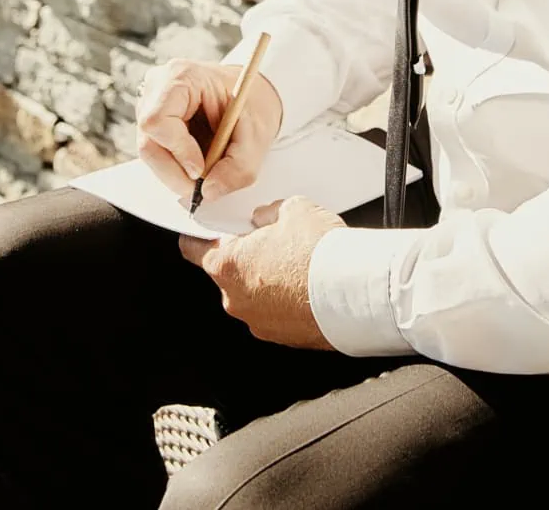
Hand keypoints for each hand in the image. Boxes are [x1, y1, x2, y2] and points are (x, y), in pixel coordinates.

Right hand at [136, 58, 283, 200]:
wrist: (249, 95)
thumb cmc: (252, 104)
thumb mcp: (256, 136)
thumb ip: (238, 167)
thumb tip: (209, 192)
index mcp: (181, 76)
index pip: (158, 120)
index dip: (177, 150)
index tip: (200, 170)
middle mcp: (158, 88)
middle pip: (148, 142)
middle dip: (174, 172)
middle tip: (201, 188)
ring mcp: (150, 106)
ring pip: (149, 153)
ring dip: (175, 172)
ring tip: (204, 174)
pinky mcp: (153, 124)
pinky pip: (155, 154)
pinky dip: (175, 168)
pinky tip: (196, 164)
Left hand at [181, 197, 342, 348]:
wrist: (355, 292)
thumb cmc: (320, 252)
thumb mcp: (293, 209)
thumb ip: (268, 214)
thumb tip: (265, 219)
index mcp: (227, 266)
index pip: (193, 250)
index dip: (203, 236)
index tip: (211, 232)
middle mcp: (236, 300)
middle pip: (229, 274)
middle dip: (248, 259)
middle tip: (275, 243)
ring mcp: (259, 323)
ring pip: (256, 296)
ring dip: (270, 283)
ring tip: (301, 266)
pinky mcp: (284, 338)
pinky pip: (278, 314)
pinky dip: (289, 302)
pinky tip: (311, 286)